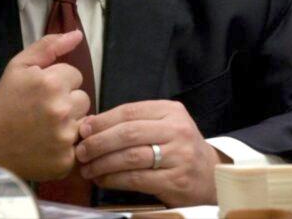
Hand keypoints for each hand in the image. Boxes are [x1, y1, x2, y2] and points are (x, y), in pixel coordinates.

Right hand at [0, 31, 90, 180]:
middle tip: (43, 110)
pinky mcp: (66, 159)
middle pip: (83, 98)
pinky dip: (66, 145)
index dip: (58, 82)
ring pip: (83, 120)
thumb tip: (77, 34)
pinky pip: (79, 144)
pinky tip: (48, 143)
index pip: (75, 75)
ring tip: (46, 126)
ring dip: (70, 122)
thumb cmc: (5, 101)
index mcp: (51, 83)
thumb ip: (49, 46)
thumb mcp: (19, 66)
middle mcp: (61, 109)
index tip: (41, 92)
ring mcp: (64, 136)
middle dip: (66, 101)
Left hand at [74, 100, 224, 206]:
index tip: (83, 130)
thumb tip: (91, 124)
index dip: (102, 121)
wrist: (210, 175)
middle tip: (80, 151)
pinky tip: (103, 180)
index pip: (129, 112)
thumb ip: (133, 123)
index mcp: (171, 111)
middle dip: (98, 143)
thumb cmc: (179, 149)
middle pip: (128, 133)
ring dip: (102, 164)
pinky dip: (114, 180)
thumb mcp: (163, 126)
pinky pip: (137, 179)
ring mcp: (179, 156)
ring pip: (130, 157)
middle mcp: (177, 130)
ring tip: (87, 169)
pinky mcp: (176, 180)